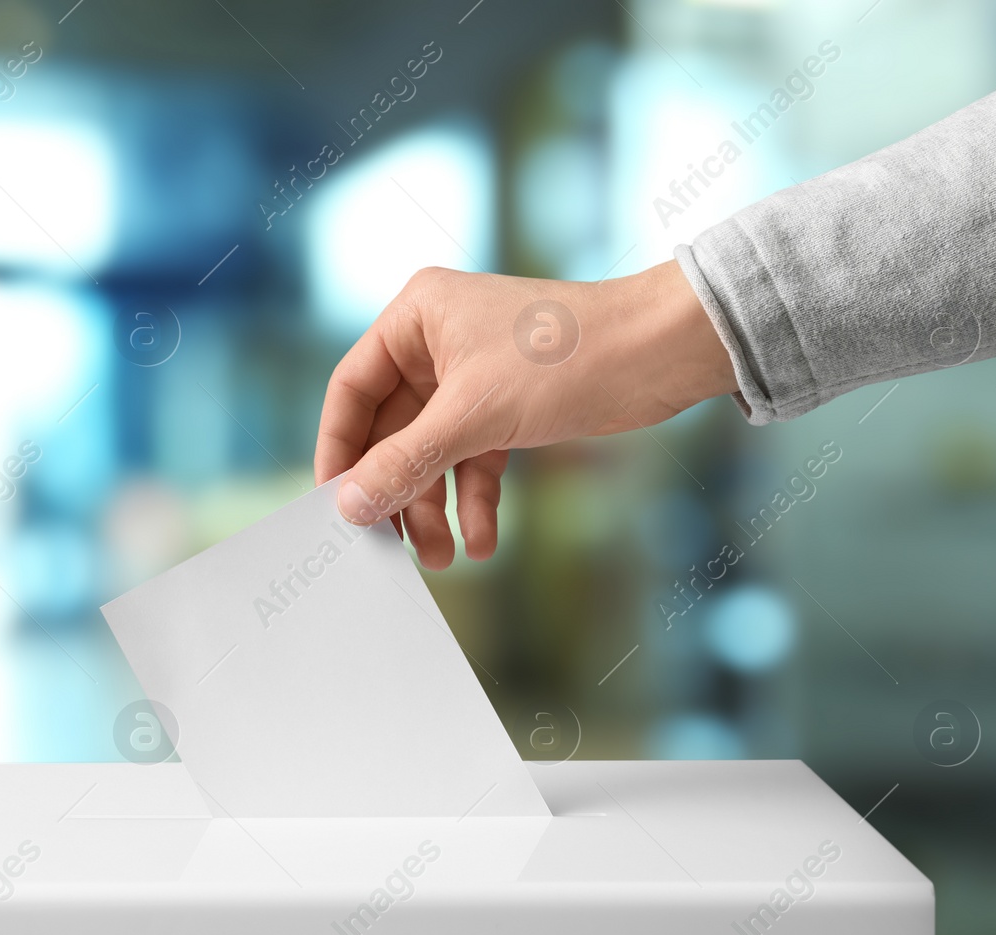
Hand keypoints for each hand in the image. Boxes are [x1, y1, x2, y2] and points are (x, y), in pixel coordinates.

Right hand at [313, 260, 735, 568]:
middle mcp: (437, 343)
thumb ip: (405, 461)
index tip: (335, 505)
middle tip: (388, 546)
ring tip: (441, 557)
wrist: (660, 354)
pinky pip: (473, 462)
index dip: (340, 450)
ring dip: (435, 507)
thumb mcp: (474, 415)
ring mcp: (472, 378)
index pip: (352, 390)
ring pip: (433, 454)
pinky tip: (482, 541)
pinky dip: (476, 502)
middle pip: (391, 431)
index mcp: (416, 317)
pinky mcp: (506, 408)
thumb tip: (350, 504)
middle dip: (396, 491)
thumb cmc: (568, 355)